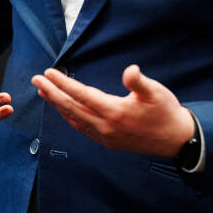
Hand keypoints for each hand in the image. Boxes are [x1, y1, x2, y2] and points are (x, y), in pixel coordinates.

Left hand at [31, 64, 193, 156]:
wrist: (176, 139)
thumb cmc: (166, 112)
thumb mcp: (156, 92)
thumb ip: (139, 82)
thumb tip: (130, 70)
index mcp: (115, 112)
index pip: (81, 95)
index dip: (63, 83)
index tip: (48, 73)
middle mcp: (106, 126)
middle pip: (71, 107)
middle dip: (52, 93)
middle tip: (36, 80)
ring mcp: (105, 136)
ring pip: (74, 119)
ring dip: (57, 105)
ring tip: (43, 92)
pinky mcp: (108, 142)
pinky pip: (82, 128)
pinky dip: (69, 117)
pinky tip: (63, 110)